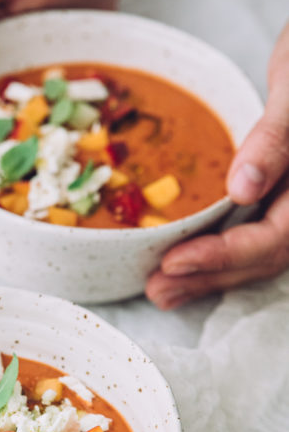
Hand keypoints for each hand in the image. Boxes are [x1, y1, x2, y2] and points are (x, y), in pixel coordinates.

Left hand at [147, 20, 288, 308]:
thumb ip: (274, 140)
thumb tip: (243, 189)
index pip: (273, 240)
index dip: (222, 256)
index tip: (174, 261)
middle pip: (262, 258)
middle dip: (207, 277)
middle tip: (155, 289)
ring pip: (258, 256)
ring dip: (209, 276)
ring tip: (161, 291)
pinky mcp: (281, 202)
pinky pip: (253, 239)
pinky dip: (218, 257)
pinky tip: (183, 268)